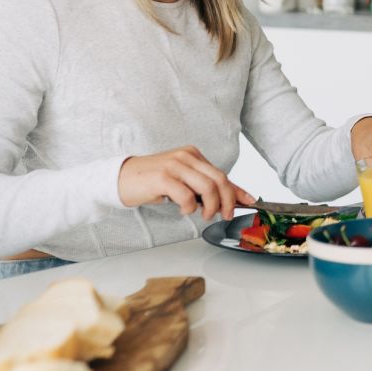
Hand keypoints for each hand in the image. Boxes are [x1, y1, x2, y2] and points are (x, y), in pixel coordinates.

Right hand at [118, 146, 254, 221]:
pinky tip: (184, 210)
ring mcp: (174, 165)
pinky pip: (186, 195)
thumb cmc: (152, 182)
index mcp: (193, 155)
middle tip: (225, 215)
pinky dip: (190, 207)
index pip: (222, 174)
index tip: (250, 201)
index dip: (238, 190)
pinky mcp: (162, 177)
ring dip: (210, 206)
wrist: (120, 178)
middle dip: (228, 201)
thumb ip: (202, 187)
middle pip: (219, 180)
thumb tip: (229, 199)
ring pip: (207, 187)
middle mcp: (186, 156)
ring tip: (204, 215)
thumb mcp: (181, 180)